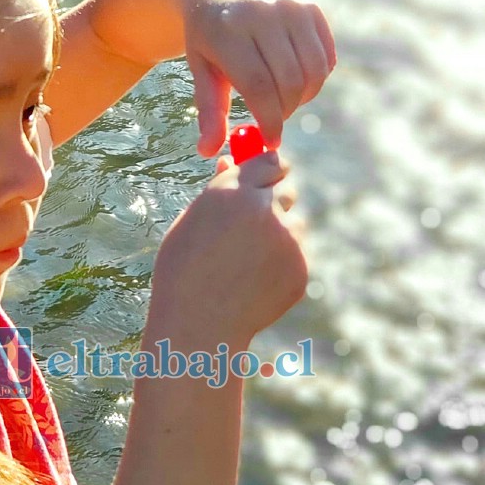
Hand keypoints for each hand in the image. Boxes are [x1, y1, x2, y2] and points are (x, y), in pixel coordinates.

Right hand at [147, 151, 306, 348]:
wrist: (198, 323)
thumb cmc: (183, 270)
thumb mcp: (190, 223)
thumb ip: (217, 190)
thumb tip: (232, 162)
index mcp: (231, 191)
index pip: (270, 161)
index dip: (267, 170)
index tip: (263, 179)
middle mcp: (263, 208)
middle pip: (287, 188)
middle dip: (274, 199)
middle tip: (254, 222)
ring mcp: (287, 238)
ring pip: (295, 221)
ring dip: (280, 231)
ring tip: (247, 259)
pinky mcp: (300, 266)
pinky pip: (297, 252)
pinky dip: (283, 261)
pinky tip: (255, 279)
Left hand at [185, 0, 335, 154]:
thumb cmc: (207, 36)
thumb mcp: (200, 70)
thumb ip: (209, 111)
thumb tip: (207, 152)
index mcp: (230, 31)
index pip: (259, 87)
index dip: (270, 120)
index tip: (270, 141)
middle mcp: (264, 13)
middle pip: (289, 81)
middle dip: (285, 111)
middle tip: (273, 119)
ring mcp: (292, 5)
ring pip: (314, 70)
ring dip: (303, 97)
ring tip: (283, 101)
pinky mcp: (311, 6)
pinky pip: (326, 56)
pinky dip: (316, 78)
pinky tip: (295, 81)